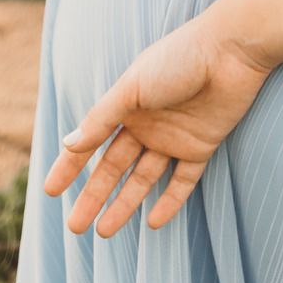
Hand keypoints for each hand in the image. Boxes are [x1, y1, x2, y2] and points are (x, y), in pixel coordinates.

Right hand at [44, 13, 270, 233]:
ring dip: (125, 204)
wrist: (231, 50)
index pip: (92, 140)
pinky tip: (153, 222)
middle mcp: (148, 123)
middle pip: (115, 166)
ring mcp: (174, 137)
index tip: (50, 190)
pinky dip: (169, 201)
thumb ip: (102, 118)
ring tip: (104, 232)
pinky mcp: (202, 146)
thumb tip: (68, 143)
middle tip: (74, 226)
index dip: (70, 165)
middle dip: (94, 195)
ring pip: (144, 178)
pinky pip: (183, 180)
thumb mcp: (133, 88)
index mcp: (127, 105)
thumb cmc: (179, 59)